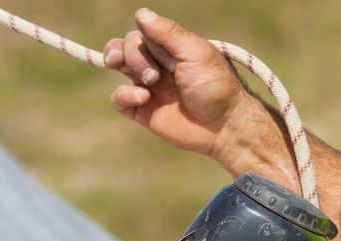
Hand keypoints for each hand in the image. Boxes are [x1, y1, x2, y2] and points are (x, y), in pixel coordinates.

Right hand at [102, 10, 271, 166]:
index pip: (142, 33)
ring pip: (119, 65)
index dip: (139, 38)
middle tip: (153, 74)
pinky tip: (143, 98)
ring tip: (148, 81)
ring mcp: (148, 87)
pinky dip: (124, 95)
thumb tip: (140, 14)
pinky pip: (118, 99)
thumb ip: (168, 33)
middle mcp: (157, 64)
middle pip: (127, 46)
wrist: (221, 127)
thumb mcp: (195, 53)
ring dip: (126, 66)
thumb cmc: (214, 87)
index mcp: (171, 48)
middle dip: (133, 54)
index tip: (153, 46)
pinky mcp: (142, 111)